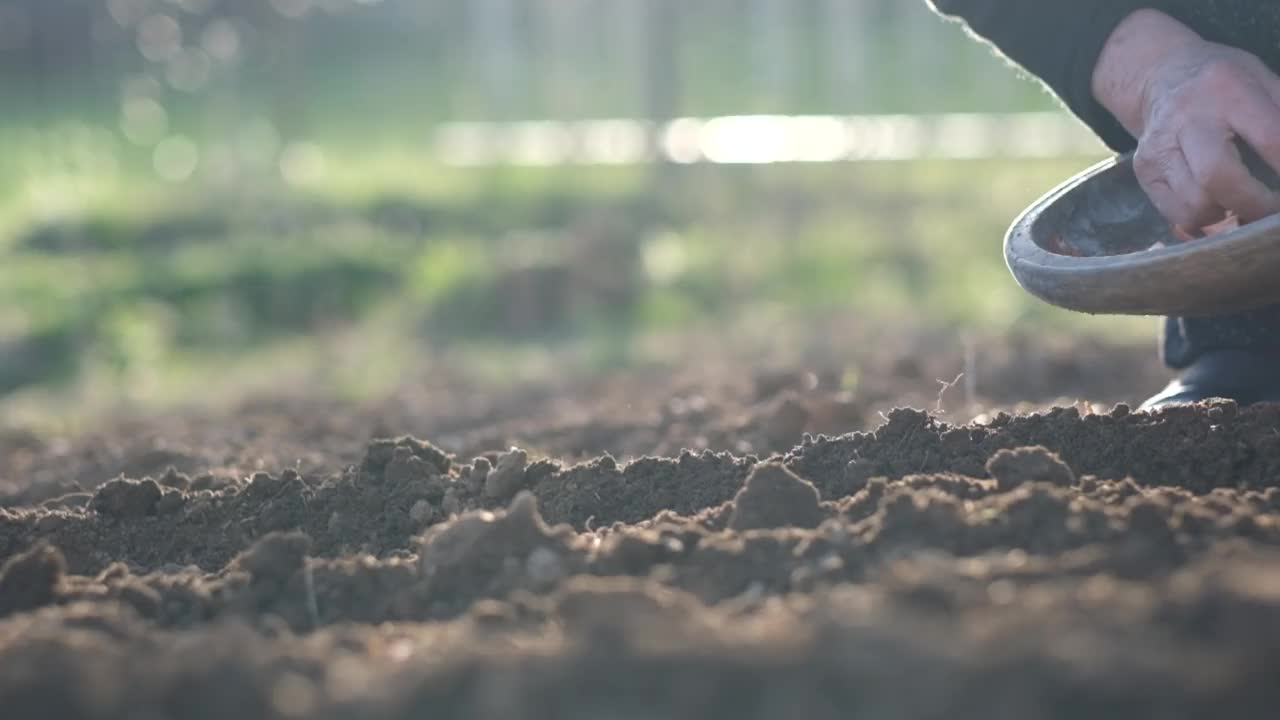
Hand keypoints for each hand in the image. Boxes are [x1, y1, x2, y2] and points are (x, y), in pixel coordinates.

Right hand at [1093, 9, 1279, 232]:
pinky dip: (1202, 219)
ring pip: (1195, 204)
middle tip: (1271, 209)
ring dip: (1226, 214)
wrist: (1160, 75)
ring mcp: (1159, 147)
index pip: (1269, 138)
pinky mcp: (1144, 170)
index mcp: (1228, 89)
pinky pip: (1177, 214)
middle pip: (1216, 176)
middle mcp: (1187, 118)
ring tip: (1240, 202)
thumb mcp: (1262, 79)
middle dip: (1253, 203)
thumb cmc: (1224, 83)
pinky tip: (1214, 203)